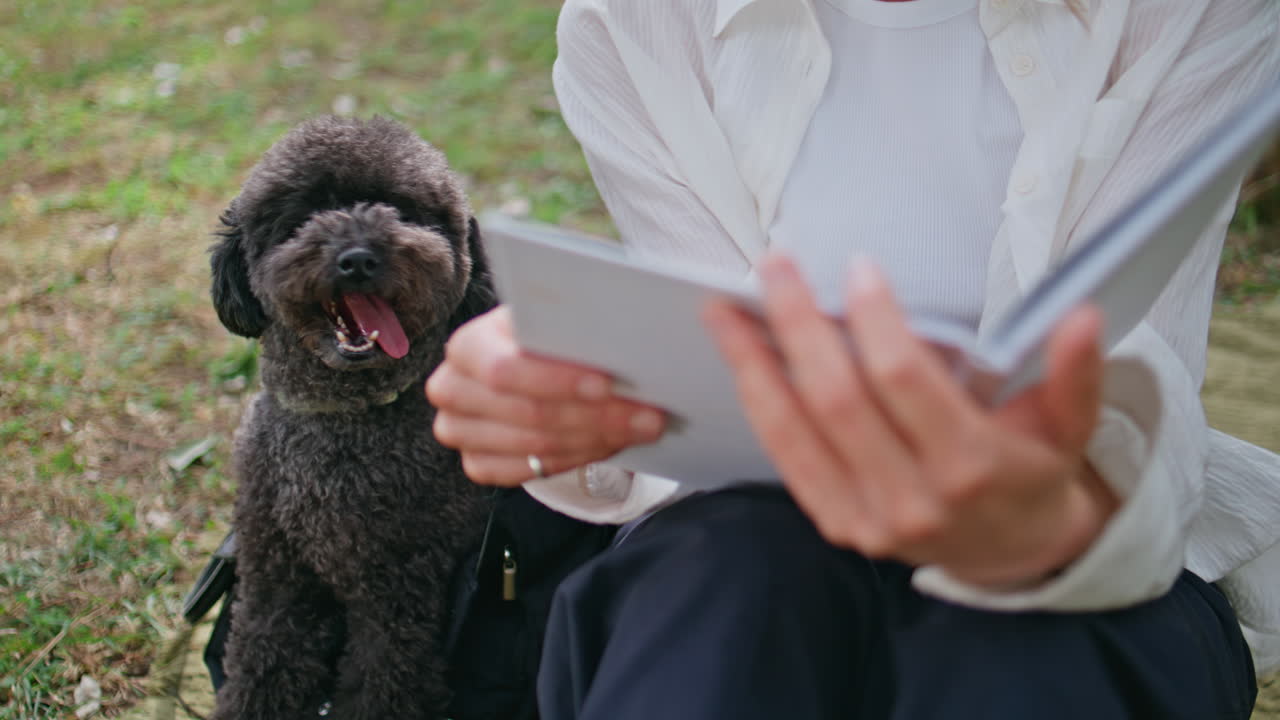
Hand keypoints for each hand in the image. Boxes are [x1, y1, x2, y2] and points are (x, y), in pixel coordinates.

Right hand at [426, 306, 665, 485]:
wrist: (524, 366)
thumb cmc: (543, 336)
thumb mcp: (552, 319)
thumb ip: (571, 325)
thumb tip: (620, 335)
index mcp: (467, 346)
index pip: (504, 370)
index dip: (557, 381)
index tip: (607, 384)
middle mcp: (452, 389)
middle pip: (528, 413)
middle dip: (596, 416)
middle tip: (649, 415)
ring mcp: (459, 431)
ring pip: (537, 445)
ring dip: (597, 438)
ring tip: (641, 427)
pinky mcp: (476, 463)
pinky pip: (531, 471)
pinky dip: (578, 457)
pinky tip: (611, 442)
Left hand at [704, 256, 1118, 586]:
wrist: (1009, 552)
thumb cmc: (1030, 472)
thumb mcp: (1068, 425)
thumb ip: (1074, 373)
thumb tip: (1082, 317)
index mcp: (970, 467)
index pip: (906, 380)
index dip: (876, 319)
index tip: (857, 268)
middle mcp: (911, 498)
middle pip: (836, 398)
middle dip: (798, 324)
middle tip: (774, 266)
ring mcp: (865, 518)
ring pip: (794, 428)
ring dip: (753, 362)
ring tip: (724, 309)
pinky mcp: (836, 525)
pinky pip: (784, 457)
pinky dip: (760, 403)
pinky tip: (742, 361)